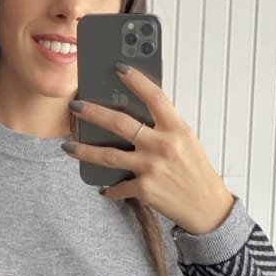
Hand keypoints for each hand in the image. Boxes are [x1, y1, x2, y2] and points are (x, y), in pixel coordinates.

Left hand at [64, 66, 234, 235]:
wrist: (207, 208)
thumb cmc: (196, 173)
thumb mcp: (187, 142)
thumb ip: (164, 128)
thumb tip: (137, 116)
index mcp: (177, 129)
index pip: (155, 97)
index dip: (136, 80)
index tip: (118, 68)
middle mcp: (162, 145)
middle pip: (120, 123)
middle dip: (93, 113)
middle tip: (75, 107)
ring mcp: (151, 167)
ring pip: (108, 155)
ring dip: (84, 150)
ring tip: (68, 146)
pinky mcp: (144, 189)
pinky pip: (118, 186)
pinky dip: (110, 189)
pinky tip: (103, 188)